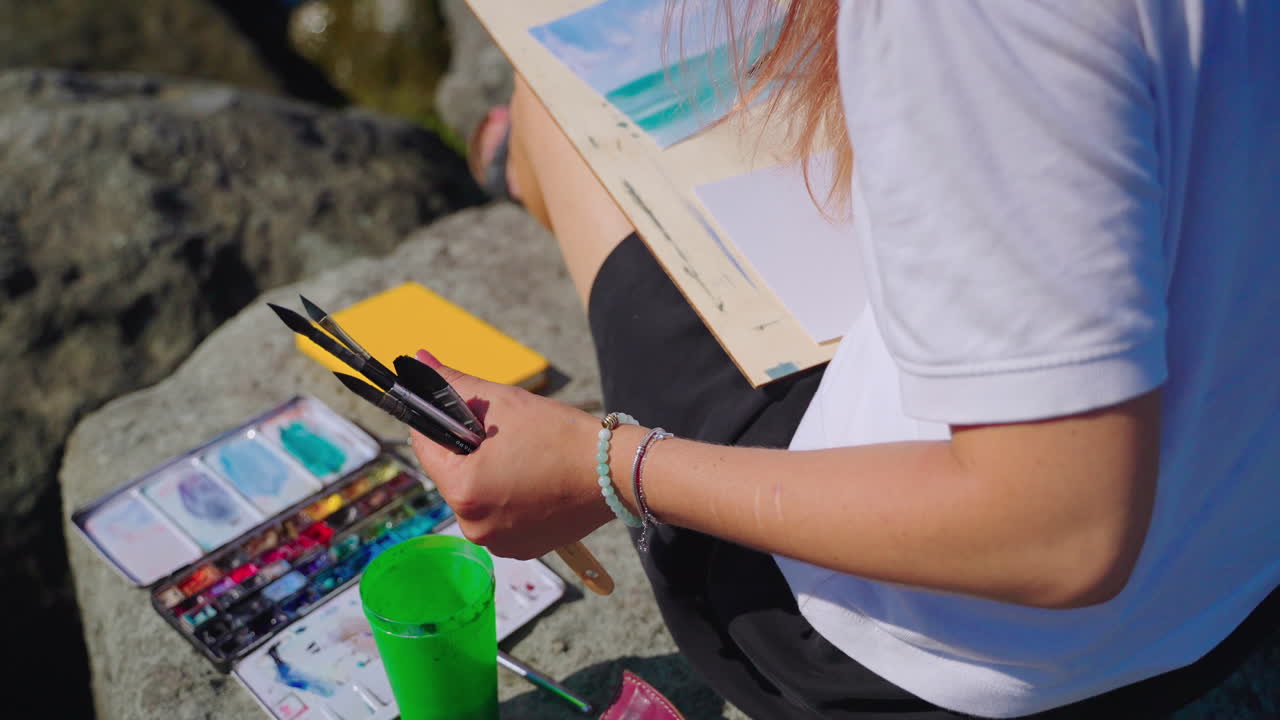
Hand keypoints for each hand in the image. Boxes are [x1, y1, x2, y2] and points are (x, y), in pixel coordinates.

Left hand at [408, 349, 616, 558]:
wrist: (614, 472)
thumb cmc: (560, 436)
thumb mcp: (503, 402)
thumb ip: (455, 383)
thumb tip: (419, 359)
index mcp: (464, 491)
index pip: (426, 447)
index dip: (438, 421)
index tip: (458, 410)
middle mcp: (474, 526)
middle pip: (451, 475)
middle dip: (468, 451)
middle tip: (502, 435)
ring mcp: (498, 542)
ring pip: (476, 497)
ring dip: (487, 476)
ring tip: (521, 458)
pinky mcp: (520, 549)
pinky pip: (499, 518)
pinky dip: (508, 500)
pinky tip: (533, 481)